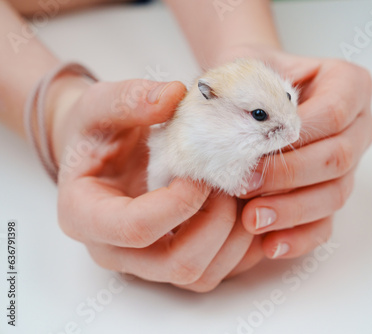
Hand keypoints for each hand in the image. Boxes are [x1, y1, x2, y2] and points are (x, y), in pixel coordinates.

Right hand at [50, 77, 257, 291]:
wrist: (101, 156)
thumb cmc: (97, 133)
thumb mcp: (99, 105)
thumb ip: (129, 99)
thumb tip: (174, 95)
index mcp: (85, 215)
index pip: (135, 228)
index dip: (178, 201)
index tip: (200, 170)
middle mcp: (117, 251)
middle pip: (178, 263)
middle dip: (217, 221)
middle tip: (228, 182)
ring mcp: (147, 262)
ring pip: (202, 274)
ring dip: (236, 235)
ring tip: (240, 192)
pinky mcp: (174, 262)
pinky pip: (218, 272)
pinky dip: (242, 246)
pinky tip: (246, 208)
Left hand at [222, 47, 371, 258]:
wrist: (250, 92)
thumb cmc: (252, 78)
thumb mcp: (251, 70)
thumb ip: (255, 94)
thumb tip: (238, 136)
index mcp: (349, 85)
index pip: (334, 114)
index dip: (296, 137)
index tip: (252, 151)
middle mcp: (358, 126)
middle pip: (339, 158)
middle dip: (289, 176)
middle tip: (245, 186)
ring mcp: (351, 165)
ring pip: (335, 195)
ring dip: (292, 211)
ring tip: (252, 220)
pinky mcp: (332, 195)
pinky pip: (326, 223)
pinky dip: (300, 237)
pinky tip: (270, 245)